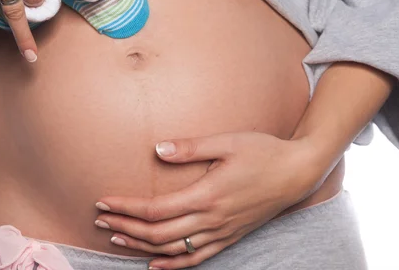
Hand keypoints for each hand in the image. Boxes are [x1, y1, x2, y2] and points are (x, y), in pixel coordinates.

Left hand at [94, 133, 318, 268]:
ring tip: (117, 238)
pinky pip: (197, 259)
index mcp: (207, 195)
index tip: (103, 202)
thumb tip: (157, 150)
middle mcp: (211, 219)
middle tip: (100, 220)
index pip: (155, 209)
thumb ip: (190, 148)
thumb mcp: (227, 142)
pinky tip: (155, 266)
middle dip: (125, 227)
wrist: (298, 173)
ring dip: (142, 246)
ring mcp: (221, 232)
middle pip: (158, 233)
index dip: (126, 207)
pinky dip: (173, 266)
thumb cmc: (263, 152)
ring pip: (173, 250)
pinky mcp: (230, 237)